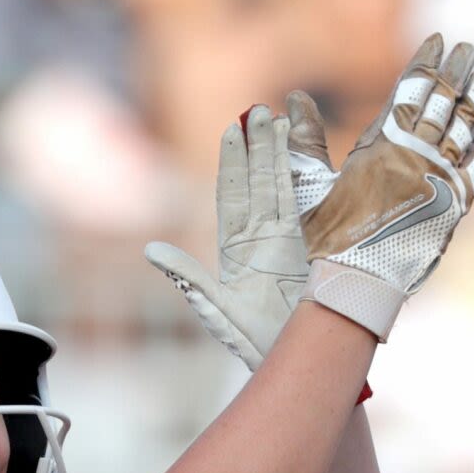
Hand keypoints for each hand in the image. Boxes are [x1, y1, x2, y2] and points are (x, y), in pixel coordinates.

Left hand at [143, 103, 308, 371]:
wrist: (301, 360)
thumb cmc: (257, 342)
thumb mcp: (217, 309)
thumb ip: (188, 276)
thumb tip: (151, 250)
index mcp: (239, 251)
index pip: (233, 197)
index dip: (233, 164)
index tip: (231, 131)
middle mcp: (267, 240)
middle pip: (261, 183)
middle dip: (259, 148)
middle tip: (257, 112)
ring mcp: (296, 240)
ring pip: (288, 187)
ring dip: (284, 155)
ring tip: (281, 120)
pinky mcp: (322, 247)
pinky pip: (318, 204)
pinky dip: (315, 177)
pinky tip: (314, 150)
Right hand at [295, 35, 473, 339]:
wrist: (358, 283)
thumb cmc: (326, 237)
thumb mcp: (308, 184)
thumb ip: (304, 139)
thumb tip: (293, 98)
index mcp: (380, 146)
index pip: (408, 91)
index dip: (424, 62)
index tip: (436, 39)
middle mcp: (415, 156)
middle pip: (442, 102)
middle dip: (457, 71)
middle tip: (469, 47)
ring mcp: (439, 179)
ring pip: (465, 127)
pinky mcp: (455, 205)